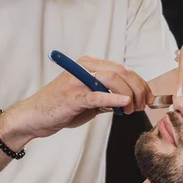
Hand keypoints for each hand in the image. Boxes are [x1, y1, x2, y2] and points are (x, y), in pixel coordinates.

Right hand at [6, 56, 154, 139]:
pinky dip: (113, 97)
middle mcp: (84, 68)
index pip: (122, 69)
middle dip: (138, 88)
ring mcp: (77, 80)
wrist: (34, 117)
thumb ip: (106, 96)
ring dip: (129, 94)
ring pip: (112, 79)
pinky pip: (96, 94)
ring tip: (132, 108)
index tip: (148, 97)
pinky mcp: (73, 96)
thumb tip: (127, 100)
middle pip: (121, 71)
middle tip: (143, 105)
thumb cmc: (59, 108)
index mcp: (89, 65)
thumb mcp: (88, 100)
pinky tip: (124, 103)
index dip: (140, 82)